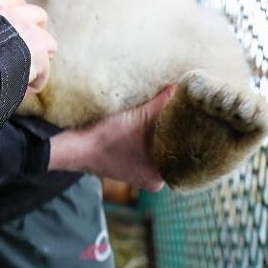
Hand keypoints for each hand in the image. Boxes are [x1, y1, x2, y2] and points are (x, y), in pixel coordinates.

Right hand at [0, 0, 55, 92]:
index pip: (14, 2)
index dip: (17, 20)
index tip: (12, 35)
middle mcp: (8, 12)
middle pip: (38, 16)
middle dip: (35, 35)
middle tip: (24, 54)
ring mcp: (26, 30)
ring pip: (48, 45)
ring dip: (38, 60)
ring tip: (24, 74)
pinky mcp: (38, 51)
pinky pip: (43, 73)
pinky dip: (33, 84)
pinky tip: (20, 91)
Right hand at [46, 85, 176, 191]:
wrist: (75, 147)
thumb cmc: (106, 137)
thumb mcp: (138, 117)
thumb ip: (162, 103)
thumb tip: (181, 86)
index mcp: (159, 179)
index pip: (183, 155)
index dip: (187, 135)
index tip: (193, 120)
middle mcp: (152, 182)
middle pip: (172, 154)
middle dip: (174, 135)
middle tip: (182, 115)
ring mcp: (139, 176)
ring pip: (158, 153)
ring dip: (160, 136)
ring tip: (168, 117)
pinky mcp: (128, 167)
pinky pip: (146, 154)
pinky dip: (148, 141)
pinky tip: (149, 125)